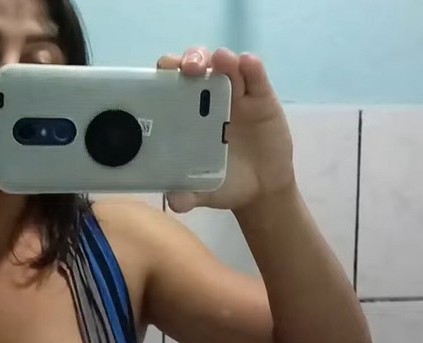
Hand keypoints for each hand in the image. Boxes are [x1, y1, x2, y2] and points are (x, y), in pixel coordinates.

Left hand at [157, 47, 296, 212]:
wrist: (260, 190)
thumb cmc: (222, 182)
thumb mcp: (202, 191)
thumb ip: (187, 195)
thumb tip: (175, 202)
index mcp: (184, 112)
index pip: (169, 82)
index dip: (164, 74)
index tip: (161, 76)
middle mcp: (207, 96)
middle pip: (196, 64)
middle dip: (191, 59)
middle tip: (191, 69)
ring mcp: (236, 94)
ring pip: (226, 65)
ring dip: (221, 59)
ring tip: (222, 61)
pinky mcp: (261, 97)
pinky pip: (256, 76)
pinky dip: (252, 67)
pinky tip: (248, 64)